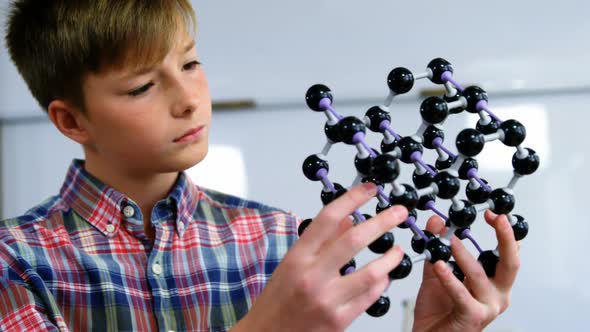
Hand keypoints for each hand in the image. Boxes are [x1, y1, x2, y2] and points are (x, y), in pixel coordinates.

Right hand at [234, 183, 407, 331]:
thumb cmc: (276, 301)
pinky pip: (369, 297)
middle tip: (399, 212)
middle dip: (382, 222)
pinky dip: (382, 283)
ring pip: (370, 272)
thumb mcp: (291, 264)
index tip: (368, 189)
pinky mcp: (339, 321)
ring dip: (390, 258)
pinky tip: (386, 276)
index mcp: (298, 257)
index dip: (352, 199)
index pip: (328, 218)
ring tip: (398, 249)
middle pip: (354, 240)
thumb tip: (346, 219)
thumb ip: (320, 242)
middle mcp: (312, 276)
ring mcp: (327, 300)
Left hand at [413, 210, 519, 331]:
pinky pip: (461, 294)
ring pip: (479, 275)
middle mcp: (498, 294)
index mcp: (495, 283)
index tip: (493, 213)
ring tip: (448, 240)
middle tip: (497, 218)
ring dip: (462, 255)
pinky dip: (450, 279)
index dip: (505, 232)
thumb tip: (436, 222)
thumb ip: (439, 248)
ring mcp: (488, 307)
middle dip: (505, 238)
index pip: (509, 254)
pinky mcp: (472, 316)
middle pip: (510, 263)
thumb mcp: (438, 273)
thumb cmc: (439, 310)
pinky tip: (440, 265)